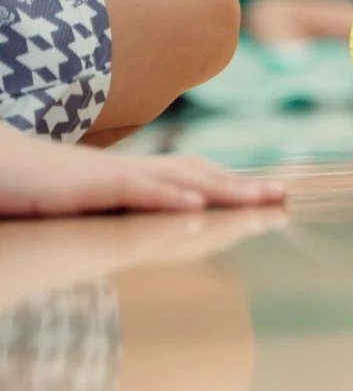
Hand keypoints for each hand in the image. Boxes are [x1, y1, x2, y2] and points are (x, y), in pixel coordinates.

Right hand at [0, 129, 286, 217]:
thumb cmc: (31, 188)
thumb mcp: (84, 201)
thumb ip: (120, 207)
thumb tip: (151, 219)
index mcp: (132, 177)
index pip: (193, 180)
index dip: (233, 186)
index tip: (272, 197)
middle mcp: (129, 172)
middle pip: (197, 177)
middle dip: (243, 187)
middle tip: (284, 197)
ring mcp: (109, 177)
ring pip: (176, 180)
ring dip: (222, 189)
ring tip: (260, 199)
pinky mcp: (85, 187)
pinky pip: (133, 191)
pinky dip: (167, 198)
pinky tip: (197, 207)